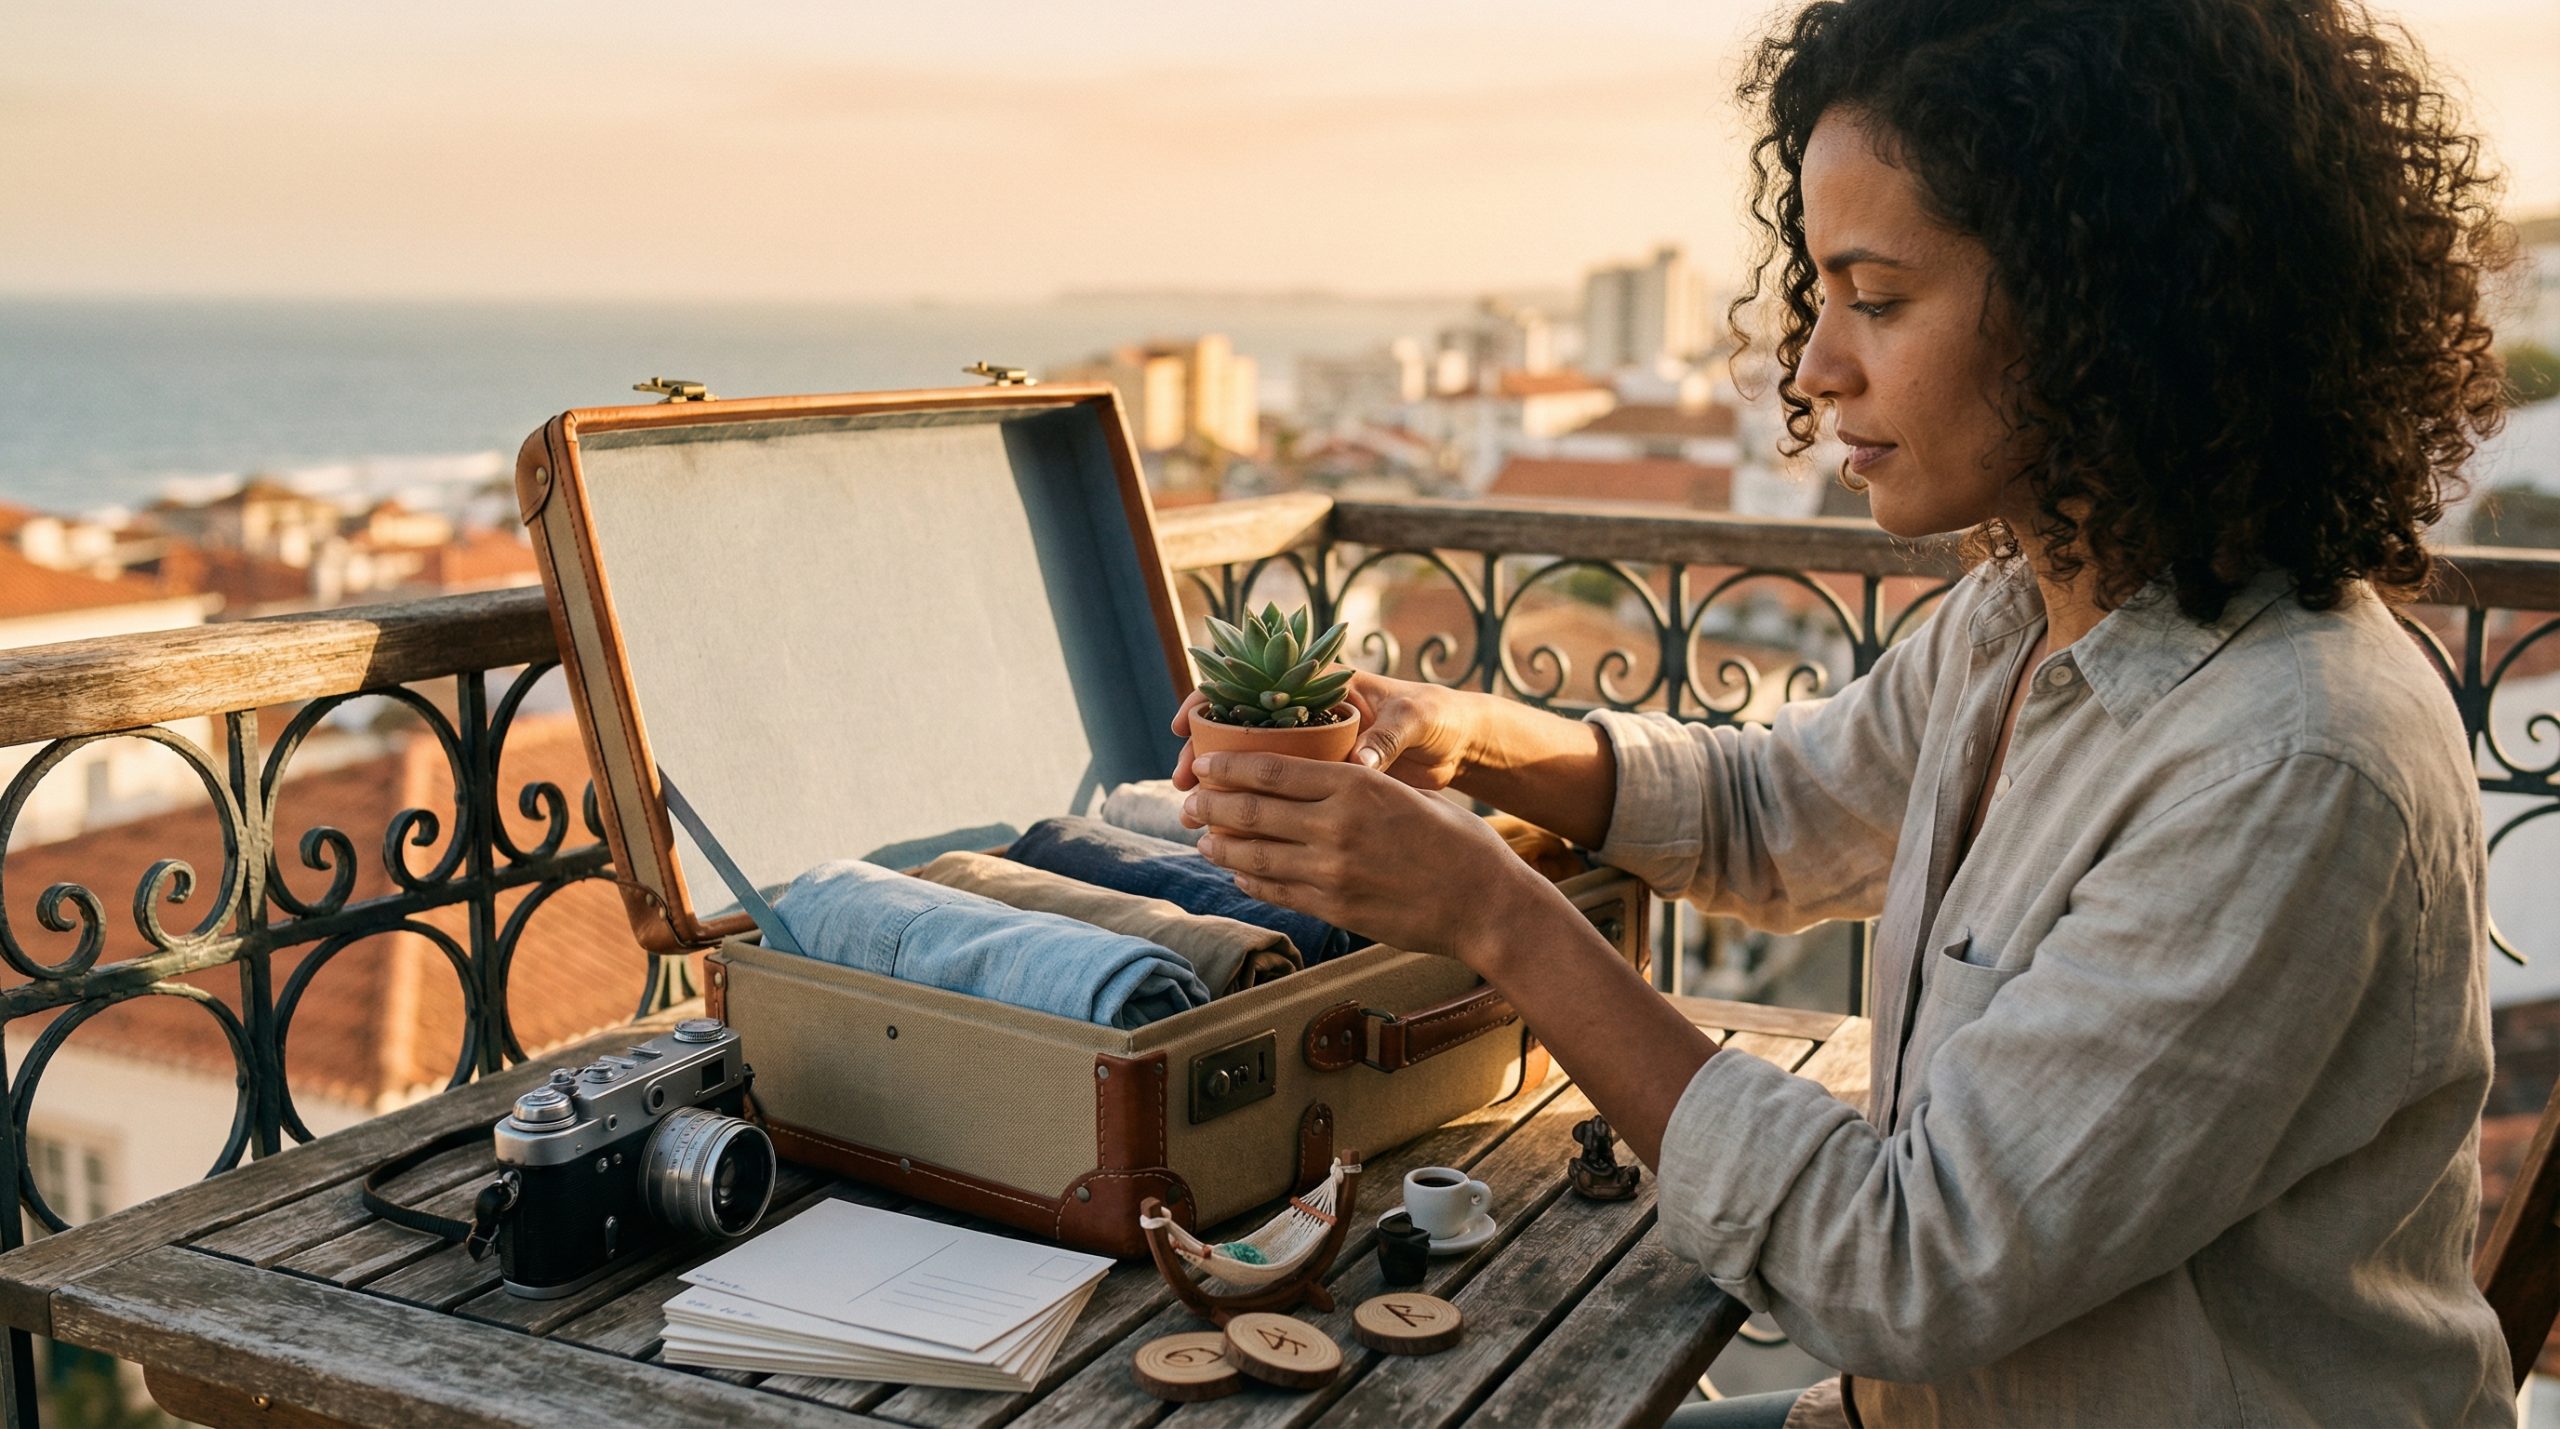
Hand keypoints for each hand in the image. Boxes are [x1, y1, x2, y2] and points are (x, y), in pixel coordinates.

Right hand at [1170, 671, 1480, 794]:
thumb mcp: (1414, 721)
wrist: (1460, 740)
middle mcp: (1306, 713)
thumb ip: (1386, 739)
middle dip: (1204, 761)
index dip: (1209, 701)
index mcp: (1320, 685)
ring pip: (1250, 769)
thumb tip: (1360, 765)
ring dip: (1222, 794)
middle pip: (1236, 732)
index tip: (1185, 727)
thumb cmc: (1436, 717)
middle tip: (1183, 790)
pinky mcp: (1322, 782)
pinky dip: (1255, 815)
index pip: (1247, 682)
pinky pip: (1276, 796)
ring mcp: (1311, 749)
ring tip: (1197, 821)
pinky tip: (1234, 839)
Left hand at [1182, 749, 1564, 965]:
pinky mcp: (1335, 908)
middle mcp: (1336, 826)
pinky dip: (1249, 878)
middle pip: (1251, 811)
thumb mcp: (1407, 790)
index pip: (1271, 769)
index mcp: (1356, 785)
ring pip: (1254, 855)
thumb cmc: (1455, 839)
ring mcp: (1332, 872)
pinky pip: (1276, 890)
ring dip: (1220, 846)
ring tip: (1202, 839)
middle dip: (1210, 806)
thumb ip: (1356, 783)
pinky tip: (1237, 870)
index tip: (1203, 764)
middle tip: (1188, 803)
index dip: (1228, 766)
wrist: (1486, 903)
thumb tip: (1310, 773)